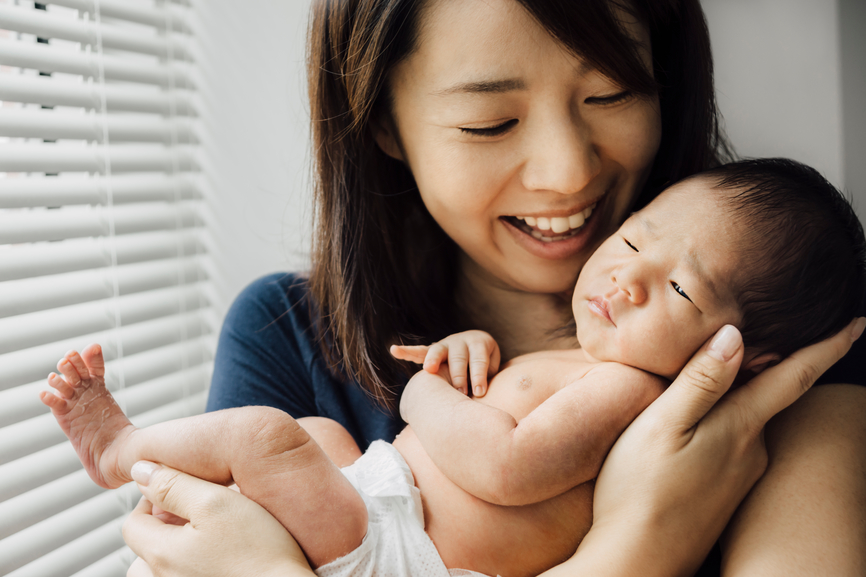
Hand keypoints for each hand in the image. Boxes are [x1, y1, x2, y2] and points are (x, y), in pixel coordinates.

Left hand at [122, 461, 313, 576]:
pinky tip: (220, 561)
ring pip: (161, 571)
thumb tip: (141, 473)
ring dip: (176, 552)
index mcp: (161, 554)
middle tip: (197, 515)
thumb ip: (174, 485)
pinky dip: (193, 568)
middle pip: (143, 551)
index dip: (152, 499)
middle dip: (163, 528)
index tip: (180, 490)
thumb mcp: (216, 502)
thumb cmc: (260, 552)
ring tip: (207, 540)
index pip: (132, 522)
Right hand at [390, 330, 500, 395]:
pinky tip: (394, 350)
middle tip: (461, 391)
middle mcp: (460, 341)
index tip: (480, 392)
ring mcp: (445, 345)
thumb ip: (490, 379)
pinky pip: (418, 351)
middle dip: (459, 375)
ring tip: (429, 370)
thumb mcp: (493, 370)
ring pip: (437, 351)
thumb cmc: (487, 367)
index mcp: (479, 343)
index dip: (479, 376)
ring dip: (434, 361)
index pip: (478, 360)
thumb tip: (486, 397)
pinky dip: (407, 351)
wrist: (478, 348)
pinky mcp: (432, 351)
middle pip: (458, 357)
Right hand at [558, 319, 861, 576]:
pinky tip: (691, 434)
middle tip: (753, 339)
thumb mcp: (662, 425)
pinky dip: (723, 428)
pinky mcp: (724, 495)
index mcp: (740, 427)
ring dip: (738, 402)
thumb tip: (734, 334)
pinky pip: (732, 446)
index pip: (794, 377)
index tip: (857, 322)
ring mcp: (739, 477)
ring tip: (708, 388)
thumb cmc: (639, 491)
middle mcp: (752, 452)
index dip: (827, 347)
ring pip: (748, 424)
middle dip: (768, 370)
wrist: (637, 563)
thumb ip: (700, 381)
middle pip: (769, 398)